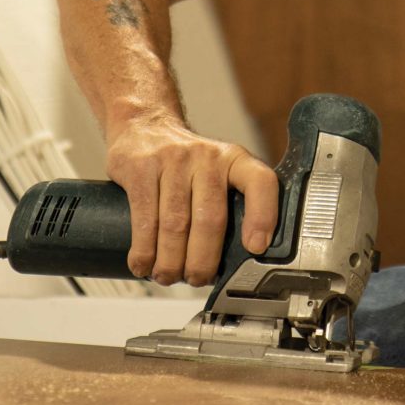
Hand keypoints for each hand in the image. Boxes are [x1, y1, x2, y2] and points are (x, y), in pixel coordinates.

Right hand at [105, 112, 278, 285]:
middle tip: (196, 278)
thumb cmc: (186, 162)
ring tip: (167, 277)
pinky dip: (144, 250)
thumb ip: (231, 203)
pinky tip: (143, 264)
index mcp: (234, 160)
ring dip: (171, 261)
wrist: (145, 125)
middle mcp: (207, 157)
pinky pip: (144, 218)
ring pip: (175, 224)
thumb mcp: (217, 171)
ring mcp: (173, 161)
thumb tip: (242, 258)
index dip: (262, 216)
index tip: (256, 248)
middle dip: (203, 260)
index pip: (260, 182)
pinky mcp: (141, 168)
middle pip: (210, 219)